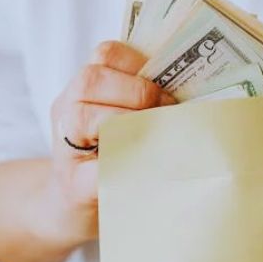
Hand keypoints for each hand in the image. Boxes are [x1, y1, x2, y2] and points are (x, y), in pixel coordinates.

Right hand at [41, 41, 173, 244]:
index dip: (138, 62)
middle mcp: (66, 110)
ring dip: (125, 121)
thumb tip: (197, 93)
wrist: (73, 207)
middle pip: (91, 79)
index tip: (165, 84)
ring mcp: (65, 148)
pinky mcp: (73, 185)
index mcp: (83, 90)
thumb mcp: (121, 121)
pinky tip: (144, 167)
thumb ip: (144, 102)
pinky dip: (121, 164)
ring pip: (82, 116)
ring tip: (152, 134)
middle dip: (136, 91)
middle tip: (165, 109)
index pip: (105, 54)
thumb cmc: (110, 159)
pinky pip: (94, 169)